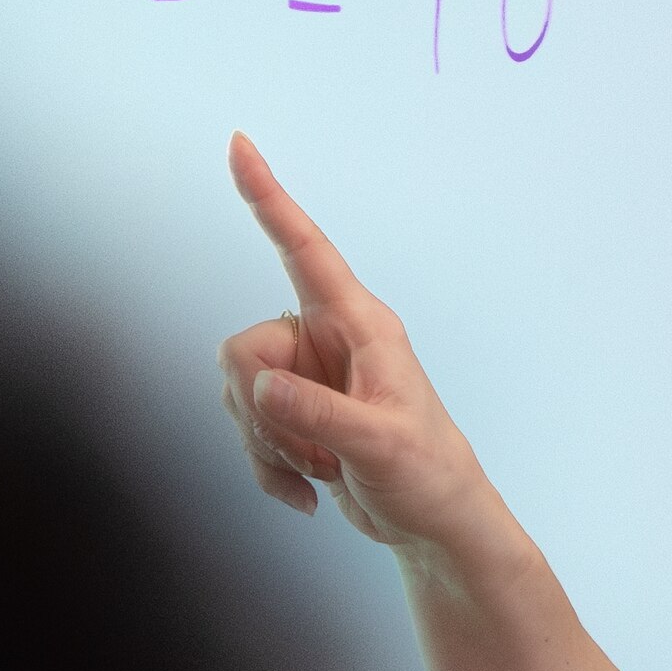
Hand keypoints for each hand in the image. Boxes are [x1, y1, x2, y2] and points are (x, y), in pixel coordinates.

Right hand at [220, 135, 500, 558]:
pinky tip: (307, 493)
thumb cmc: (428, 474)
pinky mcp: (295, 413)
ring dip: (267, 444)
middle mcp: (326, 340)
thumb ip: (319, 413)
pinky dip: (268, 467)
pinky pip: (246, 427)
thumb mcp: (380, 444)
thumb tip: (261, 385)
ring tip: (319, 468)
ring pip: (238, 392)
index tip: (240, 147)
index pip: (304, 249)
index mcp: (360, 325)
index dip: (269, 198)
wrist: (433, 523)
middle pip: (243, 350)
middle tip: (308, 449)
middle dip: (260, 410)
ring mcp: (307, 377)